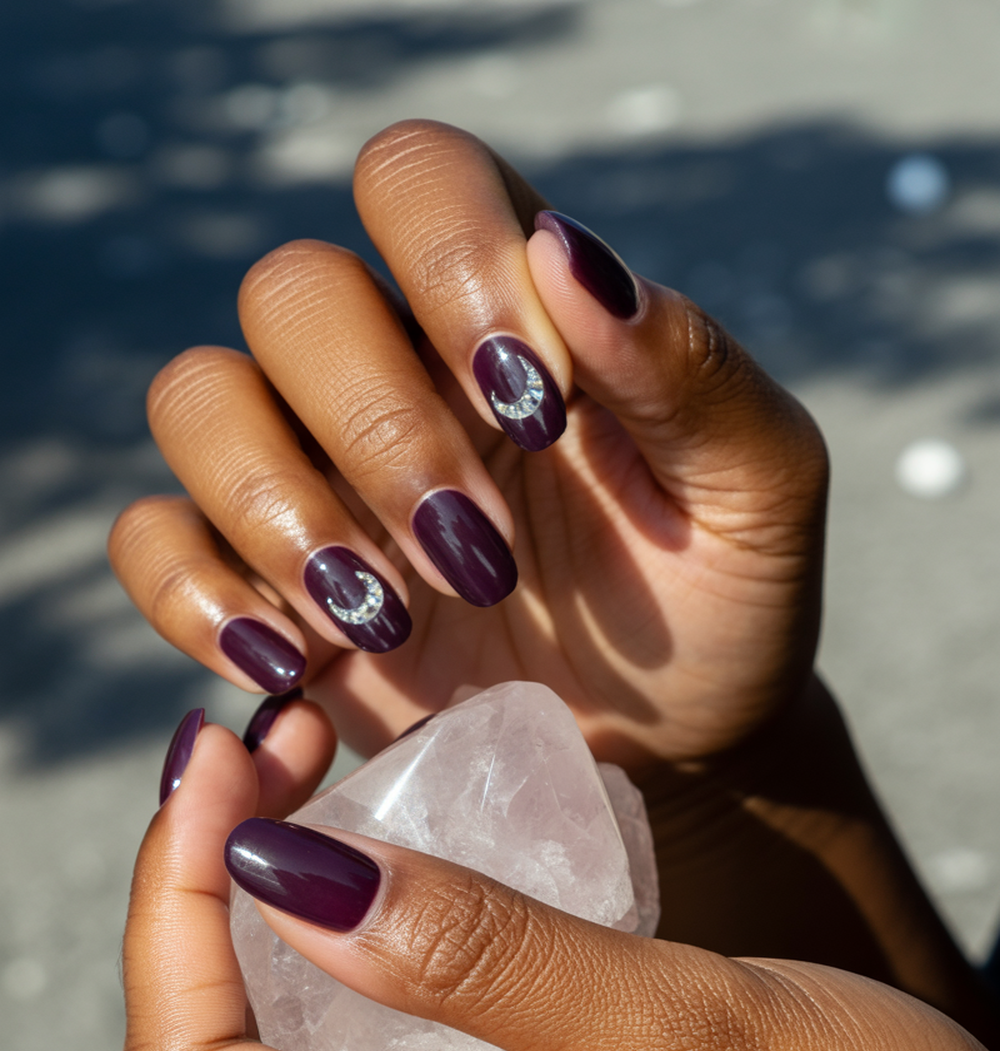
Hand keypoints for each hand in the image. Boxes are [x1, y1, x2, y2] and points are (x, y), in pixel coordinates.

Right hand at [108, 120, 827, 769]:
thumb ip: (689, 369)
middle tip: (481, 560)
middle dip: (381, 433)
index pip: (416, 179)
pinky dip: (197, 593)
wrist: (670, 749)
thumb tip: (568, 255)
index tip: (535, 411)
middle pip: (292, 293)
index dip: (446, 267)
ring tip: (393, 620)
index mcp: (509, 310)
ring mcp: (316, 477)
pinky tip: (296, 659)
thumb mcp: (757, 490)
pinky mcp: (265, 588)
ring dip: (283, 508)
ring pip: (196, 398)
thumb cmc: (719, 604)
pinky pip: (153, 538)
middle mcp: (394, 369)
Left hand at [115, 713, 999, 1050]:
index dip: (172, 898)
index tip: (221, 753)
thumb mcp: (677, 1024)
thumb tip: (279, 872)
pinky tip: (370, 901)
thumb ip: (473, 951)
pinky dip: (320, 996)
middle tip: (258, 756)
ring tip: (298, 800)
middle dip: (194, 907)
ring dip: (250, 944)